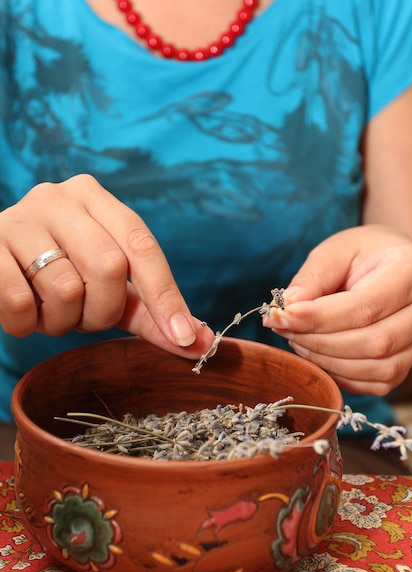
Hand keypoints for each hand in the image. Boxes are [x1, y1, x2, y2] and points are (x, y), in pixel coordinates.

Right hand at [0, 174, 213, 357]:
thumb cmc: (59, 274)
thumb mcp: (108, 287)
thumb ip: (151, 311)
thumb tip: (200, 342)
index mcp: (95, 199)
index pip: (142, 245)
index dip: (166, 295)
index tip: (184, 338)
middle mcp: (58, 198)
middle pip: (109, 267)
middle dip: (102, 312)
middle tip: (84, 316)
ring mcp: (18, 218)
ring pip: (66, 289)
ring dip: (63, 321)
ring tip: (50, 310)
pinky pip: (20, 302)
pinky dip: (27, 324)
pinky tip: (24, 312)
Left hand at [263, 225, 411, 394]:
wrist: (393, 266)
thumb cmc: (364, 255)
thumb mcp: (336, 251)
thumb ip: (312, 278)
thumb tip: (286, 308)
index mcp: (411, 271)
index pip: (365, 307)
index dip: (318, 318)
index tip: (280, 316)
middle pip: (373, 343)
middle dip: (318, 341)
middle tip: (283, 327)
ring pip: (375, 368)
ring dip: (325, 360)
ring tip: (297, 338)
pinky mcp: (407, 365)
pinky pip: (374, 383)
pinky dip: (339, 374)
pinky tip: (318, 352)